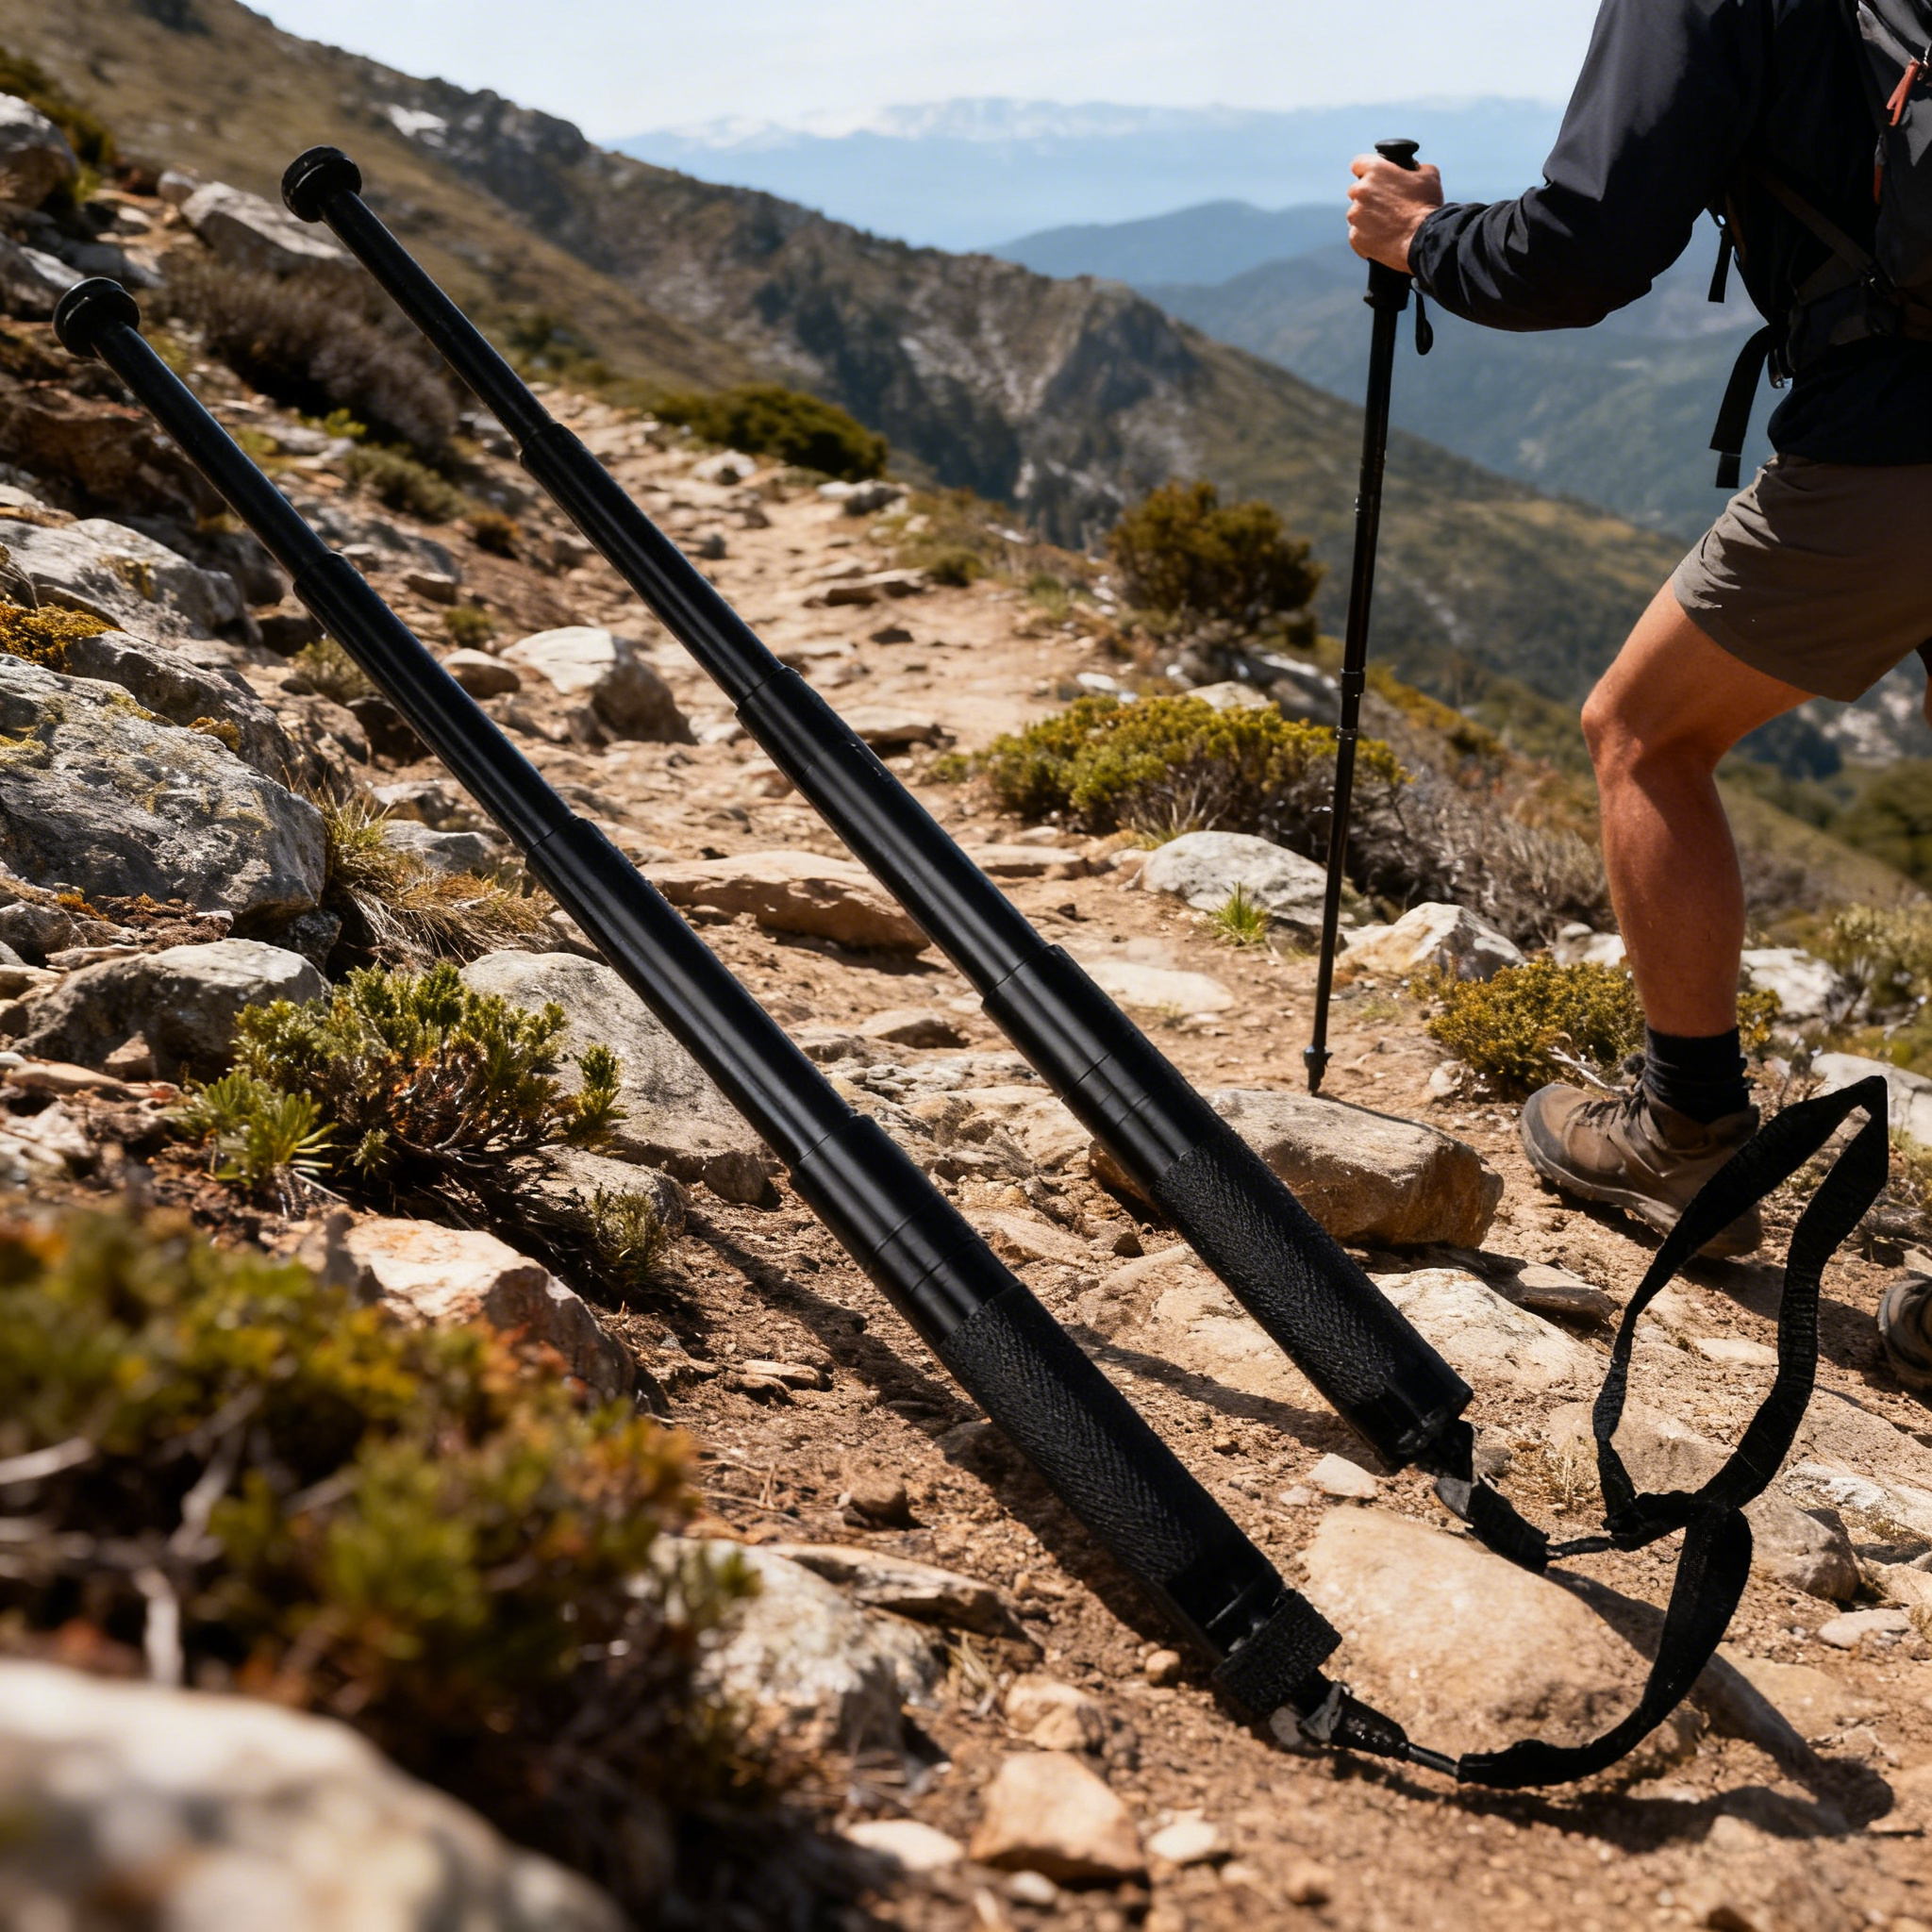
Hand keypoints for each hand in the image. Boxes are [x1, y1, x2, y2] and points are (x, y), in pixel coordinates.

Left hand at [1348, 154, 1443, 272]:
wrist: (1423, 239)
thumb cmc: (1426, 205)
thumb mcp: (1428, 174)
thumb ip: (1413, 168)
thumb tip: (1409, 170)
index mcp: (1376, 169)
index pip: (1358, 163)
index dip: (1366, 170)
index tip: (1373, 177)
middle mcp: (1361, 190)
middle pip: (1357, 190)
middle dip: (1368, 196)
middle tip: (1385, 204)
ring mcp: (1356, 215)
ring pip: (1356, 213)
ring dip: (1366, 216)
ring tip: (1386, 223)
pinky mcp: (1355, 236)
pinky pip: (1357, 234)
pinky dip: (1367, 235)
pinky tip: (1383, 237)